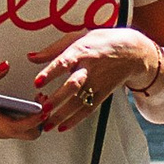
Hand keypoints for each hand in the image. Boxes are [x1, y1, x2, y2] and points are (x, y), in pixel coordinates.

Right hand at [0, 59, 37, 137]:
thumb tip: (6, 64)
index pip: (16, 127)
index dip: (33, 120)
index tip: (44, 107)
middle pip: (27, 135)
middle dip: (40, 121)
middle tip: (43, 101)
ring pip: (24, 133)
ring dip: (35, 120)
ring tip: (37, 100)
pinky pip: (17, 129)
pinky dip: (27, 120)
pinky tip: (28, 104)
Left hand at [30, 28, 153, 130]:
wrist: (132, 51)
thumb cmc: (102, 42)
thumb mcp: (77, 37)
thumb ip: (53, 49)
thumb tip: (31, 57)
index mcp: (81, 51)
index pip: (63, 62)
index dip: (50, 72)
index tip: (37, 82)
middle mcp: (89, 68)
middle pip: (72, 85)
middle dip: (57, 99)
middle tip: (42, 109)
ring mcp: (97, 82)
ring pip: (78, 102)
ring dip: (62, 115)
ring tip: (47, 124)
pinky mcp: (103, 93)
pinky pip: (88, 109)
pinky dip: (75, 119)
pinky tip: (63, 126)